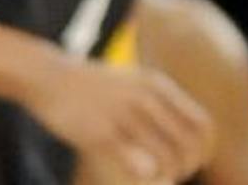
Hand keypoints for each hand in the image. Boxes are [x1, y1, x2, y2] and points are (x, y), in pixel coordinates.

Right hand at [25, 55, 213, 182]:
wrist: (44, 74)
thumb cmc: (90, 87)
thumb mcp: (130, 84)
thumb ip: (159, 108)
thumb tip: (179, 138)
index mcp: (156, 85)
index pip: (203, 126)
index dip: (203, 150)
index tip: (189, 160)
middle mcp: (144, 97)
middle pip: (189, 147)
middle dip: (185, 167)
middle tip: (169, 172)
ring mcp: (123, 113)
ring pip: (167, 160)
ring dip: (165, 175)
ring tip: (151, 174)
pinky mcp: (101, 131)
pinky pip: (138, 164)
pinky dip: (145, 175)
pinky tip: (135, 172)